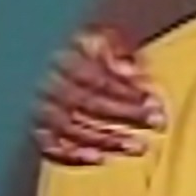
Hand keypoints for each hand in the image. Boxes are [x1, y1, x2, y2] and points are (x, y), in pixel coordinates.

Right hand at [32, 27, 164, 164]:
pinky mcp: (38, 130)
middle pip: (86, 103)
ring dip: (108, 140)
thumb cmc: (101, 49)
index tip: (155, 102)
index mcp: (65, 56)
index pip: (97, 78)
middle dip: (126, 115)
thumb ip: (122, 50)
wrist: (68, 59)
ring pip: (71, 128)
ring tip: (139, 147)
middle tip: (157, 123)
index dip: (126, 92)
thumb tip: (131, 71)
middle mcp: (47, 82)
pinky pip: (51, 147)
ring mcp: (40, 108)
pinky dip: (75, 155)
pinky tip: (103, 159)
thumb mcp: (110, 37)